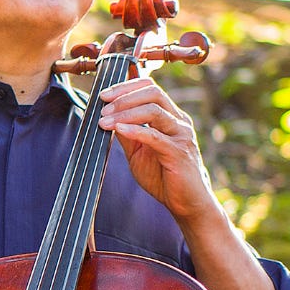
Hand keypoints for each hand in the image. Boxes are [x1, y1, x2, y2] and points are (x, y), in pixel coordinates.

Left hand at [95, 77, 219, 224]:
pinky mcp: (178, 152)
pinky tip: (118, 129)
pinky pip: (155, 136)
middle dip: (124, 97)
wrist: (186, 203)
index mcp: (170, 117)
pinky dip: (135, 130)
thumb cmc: (163, 176)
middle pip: (153, 93)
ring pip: (154, 110)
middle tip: (102, 106)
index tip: (104, 95)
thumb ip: (126, 135)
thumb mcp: (138, 152)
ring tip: (105, 120)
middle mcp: (178, 121)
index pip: (151, 88)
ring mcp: (181, 135)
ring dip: (125, 112)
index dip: (126, 87)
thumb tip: (107, 118)